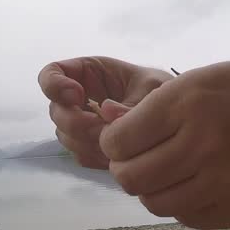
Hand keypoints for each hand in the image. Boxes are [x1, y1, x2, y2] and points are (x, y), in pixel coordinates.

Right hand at [37, 56, 173, 168]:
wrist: (178, 118)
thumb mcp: (153, 90)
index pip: (51, 74)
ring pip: (66, 136)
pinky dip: (97, 157)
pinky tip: (120, 154)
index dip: (55, 86)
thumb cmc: (163, 91)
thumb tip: (105, 113)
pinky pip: (81, 155)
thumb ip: (130, 103)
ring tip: (119, 142)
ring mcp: (82, 124)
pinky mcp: (90, 146)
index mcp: (89, 72)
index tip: (77, 96)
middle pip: (56, 112)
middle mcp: (78, 98)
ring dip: (88, 142)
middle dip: (75, 122)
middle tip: (103, 129)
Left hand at [99, 60, 229, 229]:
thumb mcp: (192, 83)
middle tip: (135, 161)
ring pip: (154, 203)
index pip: (119, 142)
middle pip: (131, 178)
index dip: (112, 142)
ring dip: (150, 190)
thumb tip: (103, 119)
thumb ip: (146, 108)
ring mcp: (223, 183)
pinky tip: (193, 184)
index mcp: (188, 104)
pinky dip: (180, 203)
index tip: (122, 139)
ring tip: (164, 173)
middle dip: (125, 169)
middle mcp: (204, 145)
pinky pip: (185, 217)